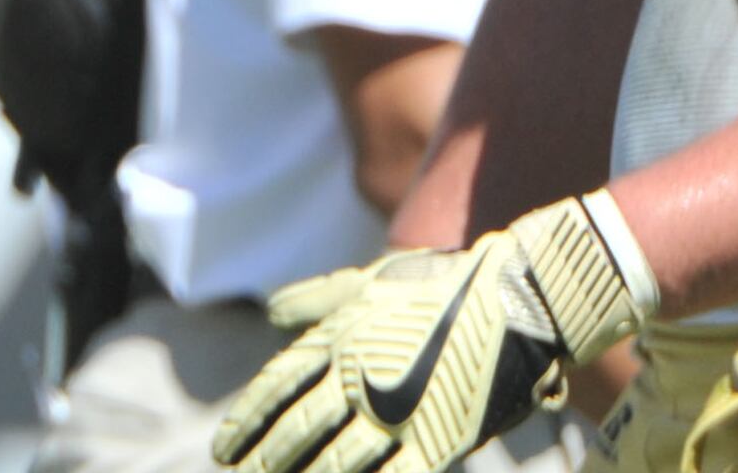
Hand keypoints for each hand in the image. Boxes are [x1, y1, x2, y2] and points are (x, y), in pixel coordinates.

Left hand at [213, 194, 657, 472]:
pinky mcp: (437, 439)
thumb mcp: (369, 282)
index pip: (278, 385)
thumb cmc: (439, 287)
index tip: (223, 447)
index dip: (248, 419)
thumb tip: (272, 313)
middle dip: (264, 459)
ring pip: (335, 461)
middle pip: (297, 429)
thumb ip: (318, 300)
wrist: (514, 296)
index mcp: (341, 339)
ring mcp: (397, 410)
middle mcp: (360, 377)